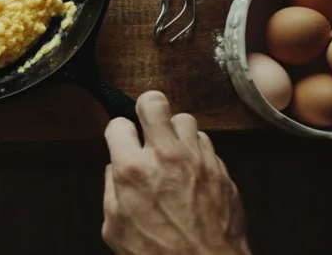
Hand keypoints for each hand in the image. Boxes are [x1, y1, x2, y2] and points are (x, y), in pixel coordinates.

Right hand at [102, 91, 249, 254]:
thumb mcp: (115, 228)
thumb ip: (111, 191)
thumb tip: (114, 171)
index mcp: (132, 170)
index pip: (118, 124)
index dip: (118, 133)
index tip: (122, 141)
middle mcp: (165, 156)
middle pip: (154, 102)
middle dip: (147, 109)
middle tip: (147, 123)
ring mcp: (197, 160)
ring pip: (185, 119)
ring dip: (175, 132)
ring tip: (172, 150)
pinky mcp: (220, 169)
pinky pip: (207, 144)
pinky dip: (196, 152)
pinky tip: (191, 170)